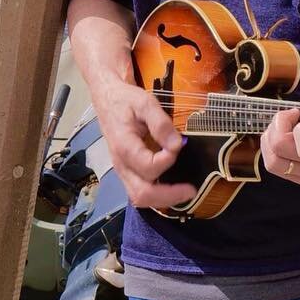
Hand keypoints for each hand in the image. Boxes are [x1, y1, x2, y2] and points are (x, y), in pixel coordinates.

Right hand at [92, 73, 198, 210]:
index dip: (168, 160)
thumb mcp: (144, 103)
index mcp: (124, 146)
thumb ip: (161, 124)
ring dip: (164, 200)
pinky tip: (173, 188)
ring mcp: (122, 170)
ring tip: (185, 193)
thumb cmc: (126, 100)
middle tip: (191, 189)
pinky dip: (157, 195)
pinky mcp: (127, 171)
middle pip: (142, 194)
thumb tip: (177, 145)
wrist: (108, 99)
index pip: (149, 167)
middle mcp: (121, 164)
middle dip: (169, 196)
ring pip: (140, 198)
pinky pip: (140, 192)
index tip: (177, 144)